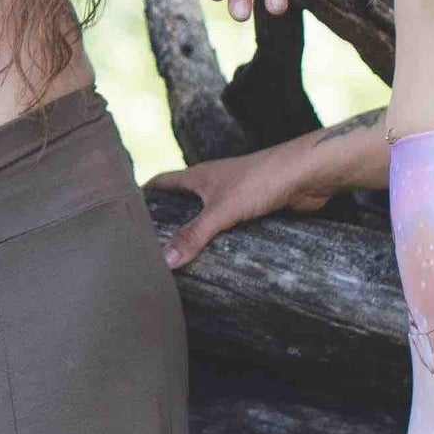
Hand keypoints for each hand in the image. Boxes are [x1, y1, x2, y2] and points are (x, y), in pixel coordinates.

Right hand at [147, 133, 333, 269]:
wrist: (307, 173)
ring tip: (179, 259)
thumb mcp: (222, 210)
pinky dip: (220, 240)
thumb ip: (194, 235)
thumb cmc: (263, 179)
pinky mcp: (253, 208)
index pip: (161, 182)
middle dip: (167, 220)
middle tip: (149, 247)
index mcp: (198, 176)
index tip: (126, 213)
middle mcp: (212, 184)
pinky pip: (228, 226)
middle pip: (181, 202)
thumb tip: (165, 260)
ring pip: (206, 216)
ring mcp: (233, 196)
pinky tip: (216, 258)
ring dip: (195, 233)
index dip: (143, 195)